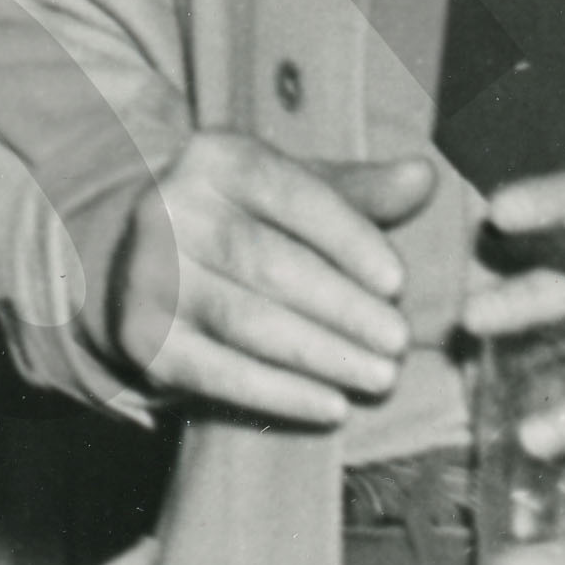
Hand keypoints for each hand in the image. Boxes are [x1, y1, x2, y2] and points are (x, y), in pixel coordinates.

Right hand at [107, 139, 438, 424]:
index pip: (292, 193)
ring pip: (245, 321)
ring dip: (321, 355)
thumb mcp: (295, 193)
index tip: (398, 282)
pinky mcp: (140, 337)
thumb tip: (423, 176)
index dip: (349, 239)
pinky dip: (280, 395)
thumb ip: (359, 189)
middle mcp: (169, 209)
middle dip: (343, 308)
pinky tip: (331, 407)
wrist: (142, 266)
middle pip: (268, 263)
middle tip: (399, 343)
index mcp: (216, 158)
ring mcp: (148, 276)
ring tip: (380, 377)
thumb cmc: (244, 222)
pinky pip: (217, 373)